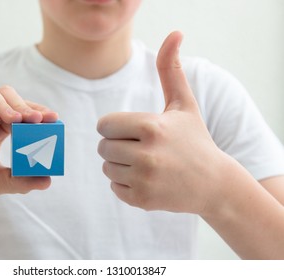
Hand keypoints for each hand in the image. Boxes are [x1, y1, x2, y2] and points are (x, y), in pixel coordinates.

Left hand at [97, 31, 225, 213]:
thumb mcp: (183, 104)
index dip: (114, 126)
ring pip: (106, 167)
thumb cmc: (194, 140)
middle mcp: (146, 154)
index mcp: (151, 127)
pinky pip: (114, 187)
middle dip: (117, 145)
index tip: (131, 129)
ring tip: (144, 163)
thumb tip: (174, 33)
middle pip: (103, 147)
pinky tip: (146, 179)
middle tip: (140, 147)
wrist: (213, 182)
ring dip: (119, 164)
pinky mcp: (142, 199)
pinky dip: (125, 183)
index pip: (104, 124)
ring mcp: (144, 179)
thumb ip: (170, 70)